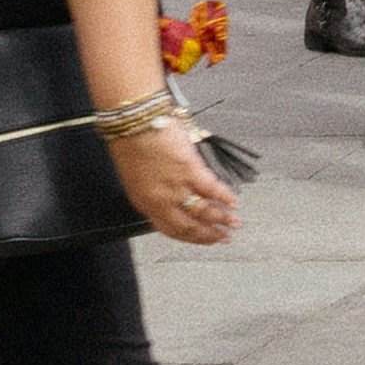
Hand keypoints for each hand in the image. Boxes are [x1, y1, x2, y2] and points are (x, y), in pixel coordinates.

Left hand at [115, 116, 237, 247]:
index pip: (172, 230)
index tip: (205, 239)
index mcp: (145, 203)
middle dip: (210, 234)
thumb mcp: (138, 178)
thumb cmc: (130, 144)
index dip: (192, 237)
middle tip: (224, 237)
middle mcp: (161, 201)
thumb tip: (176, 197)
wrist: (132, 124)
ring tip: (234, 221)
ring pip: (204, 211)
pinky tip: (233, 200)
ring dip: (222, 218)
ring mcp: (176, 187)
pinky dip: (225, 196)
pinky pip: (212, 189)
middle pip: (190, 227)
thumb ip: (156, 192)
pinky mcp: (190, 171)